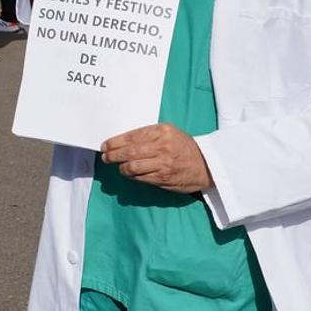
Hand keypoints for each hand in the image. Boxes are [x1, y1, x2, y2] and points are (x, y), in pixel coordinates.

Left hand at [99, 123, 213, 193]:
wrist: (206, 164)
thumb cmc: (182, 146)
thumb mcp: (169, 133)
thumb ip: (148, 135)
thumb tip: (122, 141)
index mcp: (162, 131)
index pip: (131, 136)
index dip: (114, 142)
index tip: (105, 146)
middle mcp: (162, 147)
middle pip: (129, 152)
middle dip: (113, 155)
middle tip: (106, 157)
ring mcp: (163, 164)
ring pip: (132, 167)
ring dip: (121, 168)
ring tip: (118, 166)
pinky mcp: (163, 179)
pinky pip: (141, 178)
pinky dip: (132, 176)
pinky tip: (130, 174)